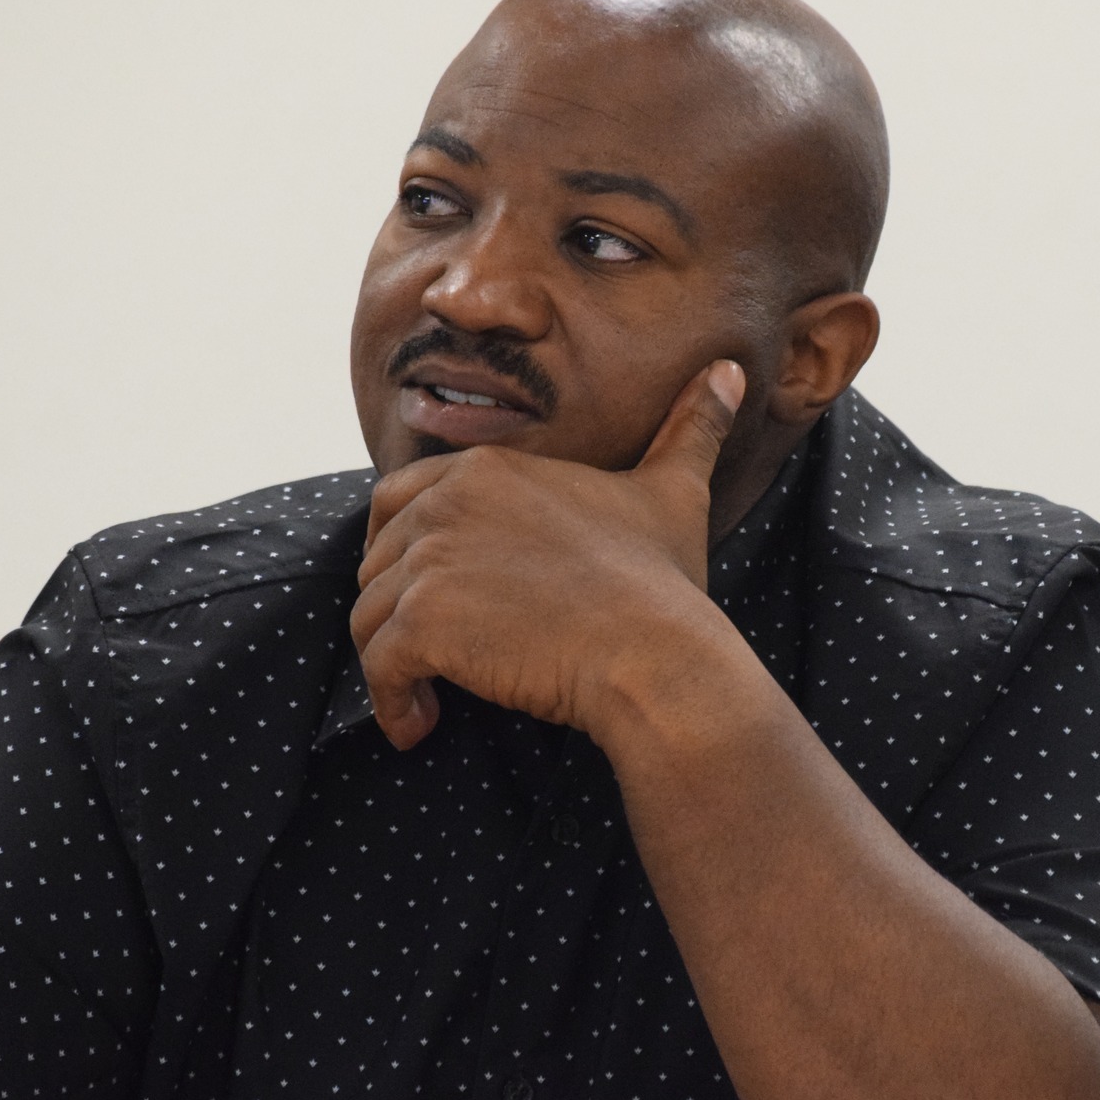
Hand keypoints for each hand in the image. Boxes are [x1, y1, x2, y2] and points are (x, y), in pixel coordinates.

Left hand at [352, 360, 747, 748]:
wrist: (655, 653)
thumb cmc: (663, 583)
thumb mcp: (673, 493)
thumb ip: (688, 429)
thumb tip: (728, 372)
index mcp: (487, 469)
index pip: (397, 500)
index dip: (403, 551)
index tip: (433, 596)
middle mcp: (447, 503)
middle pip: (378, 560)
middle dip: (397, 609)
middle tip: (437, 653)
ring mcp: (430, 560)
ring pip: (370, 616)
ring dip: (391, 662)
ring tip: (427, 698)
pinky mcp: (424, 622)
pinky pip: (378, 666)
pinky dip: (391, 702)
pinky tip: (419, 726)